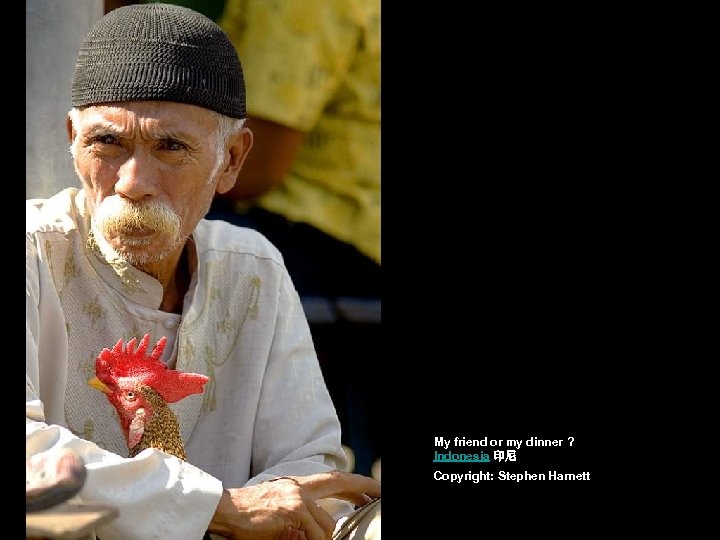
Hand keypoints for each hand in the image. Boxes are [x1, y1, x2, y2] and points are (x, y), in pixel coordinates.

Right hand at [208, 470, 380, 539]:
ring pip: (327, 524)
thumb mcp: (279, 511)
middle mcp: (300, 486)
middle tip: (379, 495)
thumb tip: (325, 531)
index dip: (355, 482)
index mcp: (297, 485)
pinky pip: (315, 533)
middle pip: (339, 483)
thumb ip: (302, 516)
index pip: (333, 479)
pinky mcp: (293, 510)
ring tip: (299, 539)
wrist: (224, 510)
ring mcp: (297, 496)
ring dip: (323, 538)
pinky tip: (293, 539)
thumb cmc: (247, 517)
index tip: (372, 488)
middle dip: (362, 488)